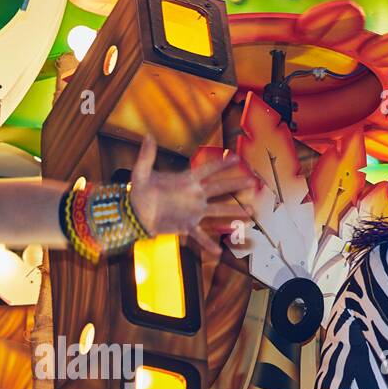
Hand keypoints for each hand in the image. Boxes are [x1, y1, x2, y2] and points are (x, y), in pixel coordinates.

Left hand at [128, 135, 258, 260]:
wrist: (134, 215)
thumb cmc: (138, 192)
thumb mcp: (141, 173)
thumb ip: (147, 156)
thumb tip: (148, 136)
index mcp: (185, 180)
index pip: (207, 169)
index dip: (221, 164)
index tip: (236, 158)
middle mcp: (194, 195)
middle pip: (219, 188)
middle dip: (236, 184)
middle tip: (253, 180)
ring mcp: (192, 212)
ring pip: (217, 211)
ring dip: (232, 212)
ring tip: (249, 212)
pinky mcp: (186, 226)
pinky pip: (200, 236)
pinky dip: (208, 244)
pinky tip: (219, 252)